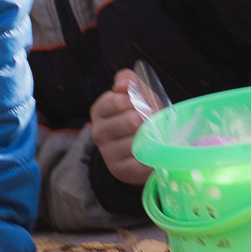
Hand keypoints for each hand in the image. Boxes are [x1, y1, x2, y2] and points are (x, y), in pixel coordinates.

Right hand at [89, 71, 157, 185]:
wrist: (144, 148)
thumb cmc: (141, 117)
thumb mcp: (138, 95)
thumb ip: (130, 81)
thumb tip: (122, 84)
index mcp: (99, 110)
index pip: (117, 100)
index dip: (136, 101)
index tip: (144, 105)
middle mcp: (98, 132)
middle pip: (130, 121)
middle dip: (146, 120)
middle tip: (151, 123)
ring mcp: (107, 153)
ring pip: (136, 141)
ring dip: (150, 139)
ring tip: (152, 138)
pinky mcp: (119, 170)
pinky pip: (140, 161)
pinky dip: (151, 157)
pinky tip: (152, 154)